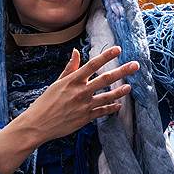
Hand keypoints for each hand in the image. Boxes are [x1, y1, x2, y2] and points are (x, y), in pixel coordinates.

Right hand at [19, 46, 135, 144]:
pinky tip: (118, 105)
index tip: (118, 49)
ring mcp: (84, 106)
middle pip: (106, 78)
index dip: (106, 56)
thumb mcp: (57, 82)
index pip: (92, 64)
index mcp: (72, 81)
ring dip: (120, 91)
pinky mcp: (86, 118)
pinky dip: (111, 108)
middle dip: (122, 71)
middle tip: (135, 65)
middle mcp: (80, 92)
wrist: (38, 124)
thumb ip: (70, 68)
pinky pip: (102, 111)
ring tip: (130, 87)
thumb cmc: (46, 102)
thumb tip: (75, 52)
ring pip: (108, 96)